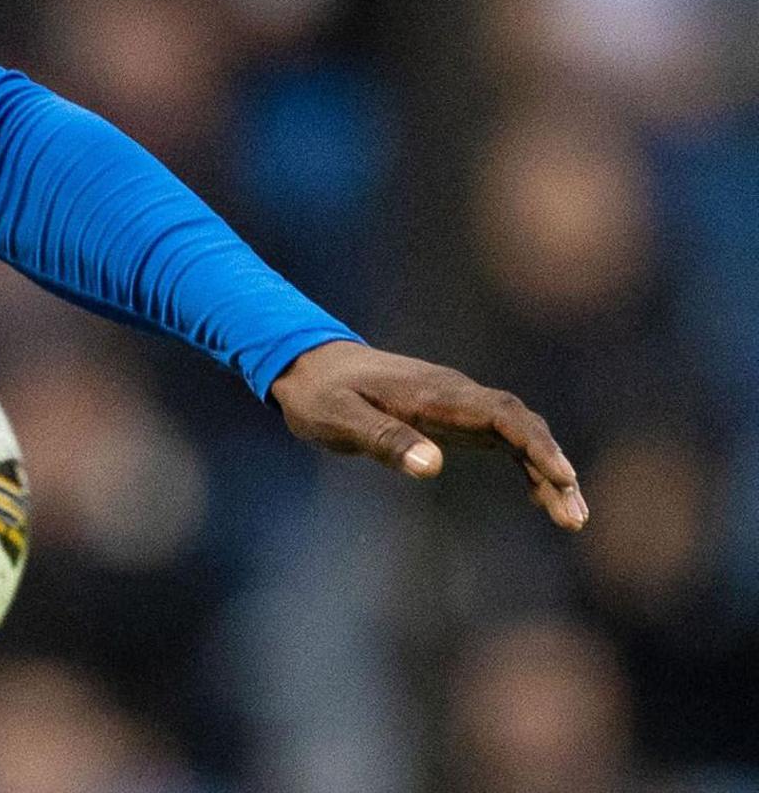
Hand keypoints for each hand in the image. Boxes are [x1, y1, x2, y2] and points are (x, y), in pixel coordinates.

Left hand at [269, 340, 587, 530]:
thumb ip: (383, 438)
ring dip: (548, 472)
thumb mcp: (338, 418)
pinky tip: (541, 498)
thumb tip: (433, 467)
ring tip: (572, 519)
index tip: (562, 476)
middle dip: (554, 467)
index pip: (501, 414)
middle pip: (522, 425)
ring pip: (519, 435)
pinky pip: (503, 441)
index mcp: (434, 393)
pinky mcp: (453, 419)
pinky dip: (528, 466)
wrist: (309, 366)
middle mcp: (456, 394)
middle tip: (575, 516)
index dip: (536, 444)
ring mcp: (458, 405)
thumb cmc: (320, 395)